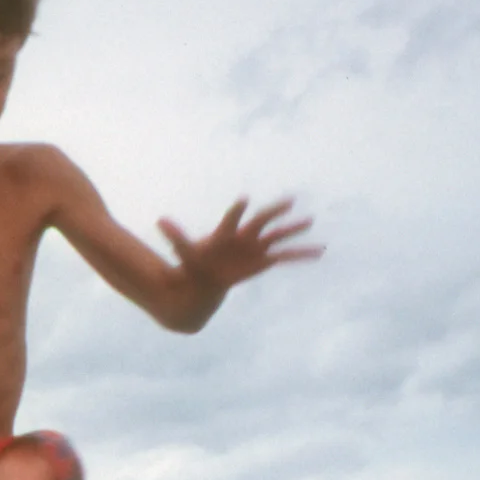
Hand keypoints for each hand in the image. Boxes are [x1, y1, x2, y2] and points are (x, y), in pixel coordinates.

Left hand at [158, 196, 321, 294]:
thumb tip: (159, 220)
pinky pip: (286, 257)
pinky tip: (319, 252)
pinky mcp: (263, 260)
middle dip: (273, 212)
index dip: (236, 211)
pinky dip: (302, 255)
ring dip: (293, 229)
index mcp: (225, 233)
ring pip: (277, 236)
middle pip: (261, 221)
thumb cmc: (194, 263)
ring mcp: (256, 247)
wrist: (203, 278)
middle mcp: (244, 237)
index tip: (244, 200)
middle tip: (289, 201)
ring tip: (310, 220)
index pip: (231, 220)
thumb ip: (176, 238)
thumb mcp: (184, 254)